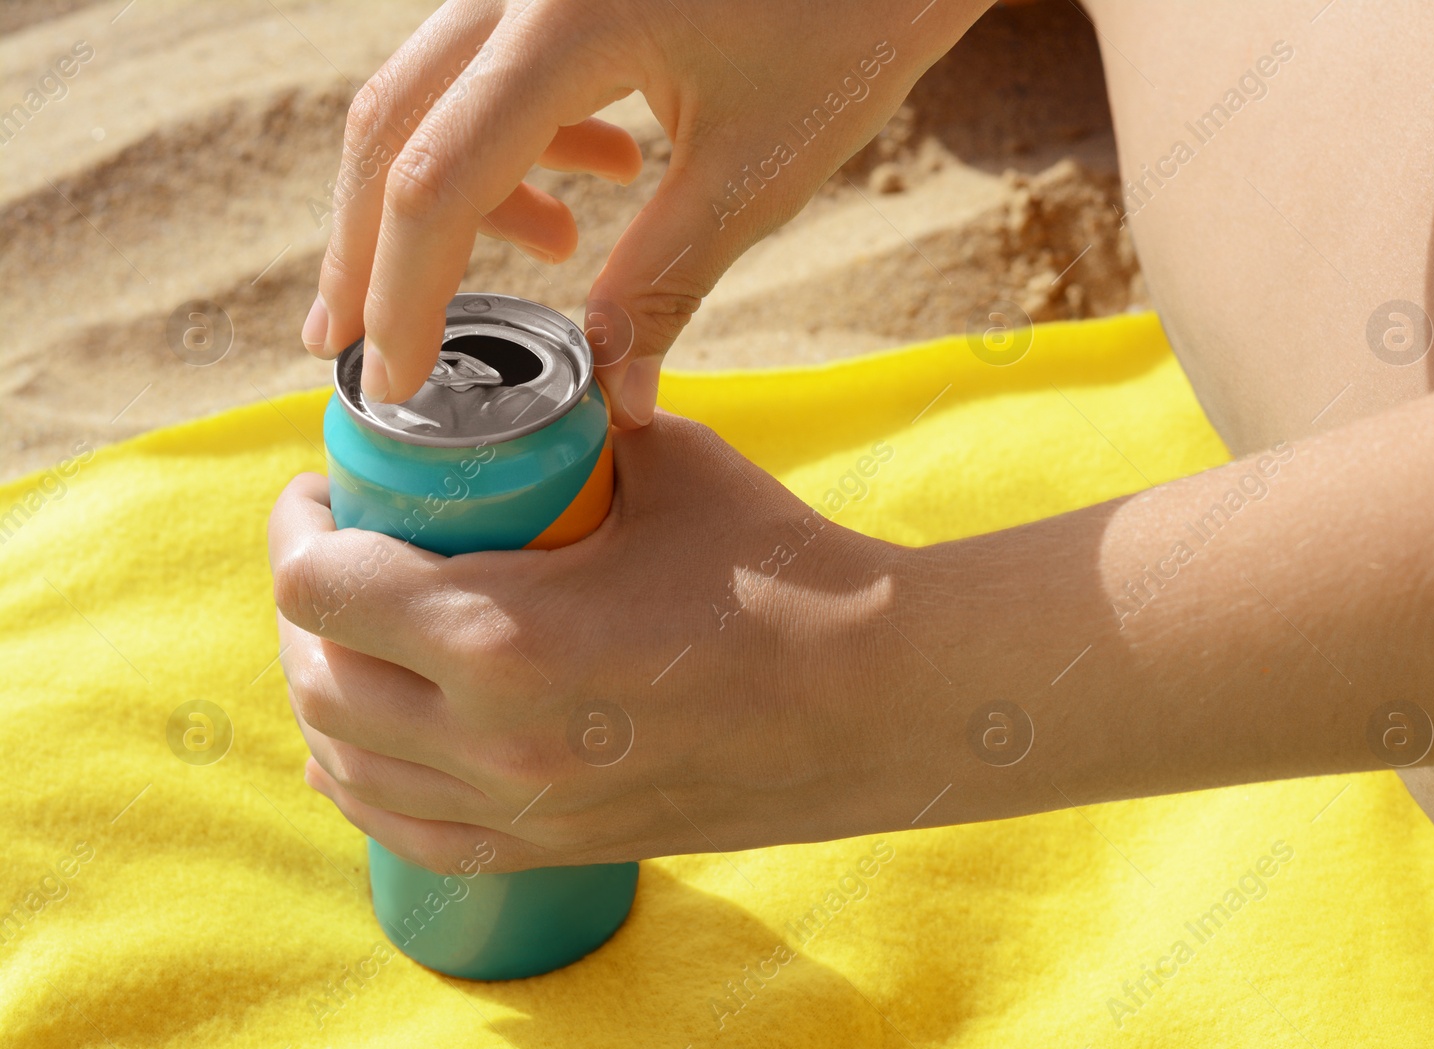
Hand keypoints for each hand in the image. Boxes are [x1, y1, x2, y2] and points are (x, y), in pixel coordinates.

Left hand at [269, 417, 924, 872]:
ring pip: (346, 759)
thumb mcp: (672, 463)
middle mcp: (490, 738)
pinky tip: (360, 744)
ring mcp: (519, 808)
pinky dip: (360, 780)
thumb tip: (534, 382)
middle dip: (303, 602)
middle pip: (316, 673)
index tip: (325, 491)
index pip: (320, 585)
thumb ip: (581, 422)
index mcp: (502, 633)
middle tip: (339, 549)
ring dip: (323, 686)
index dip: (299, 525)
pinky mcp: (552, 846)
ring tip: (350, 635)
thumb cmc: (784, 575)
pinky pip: (405, 831)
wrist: (876, 701)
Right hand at [298, 0, 992, 425]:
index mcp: (564, 23)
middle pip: (392, 129)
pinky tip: (600, 178)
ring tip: (545, 253)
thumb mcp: (754, 172)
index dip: (403, 296)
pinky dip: (516, 143)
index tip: (389, 385)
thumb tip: (609, 399)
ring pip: (431, 97)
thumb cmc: (850, 26)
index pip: (435, 181)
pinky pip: (489, 69)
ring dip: (453, 196)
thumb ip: (660, 283)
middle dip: (375, 254)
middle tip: (357, 349)